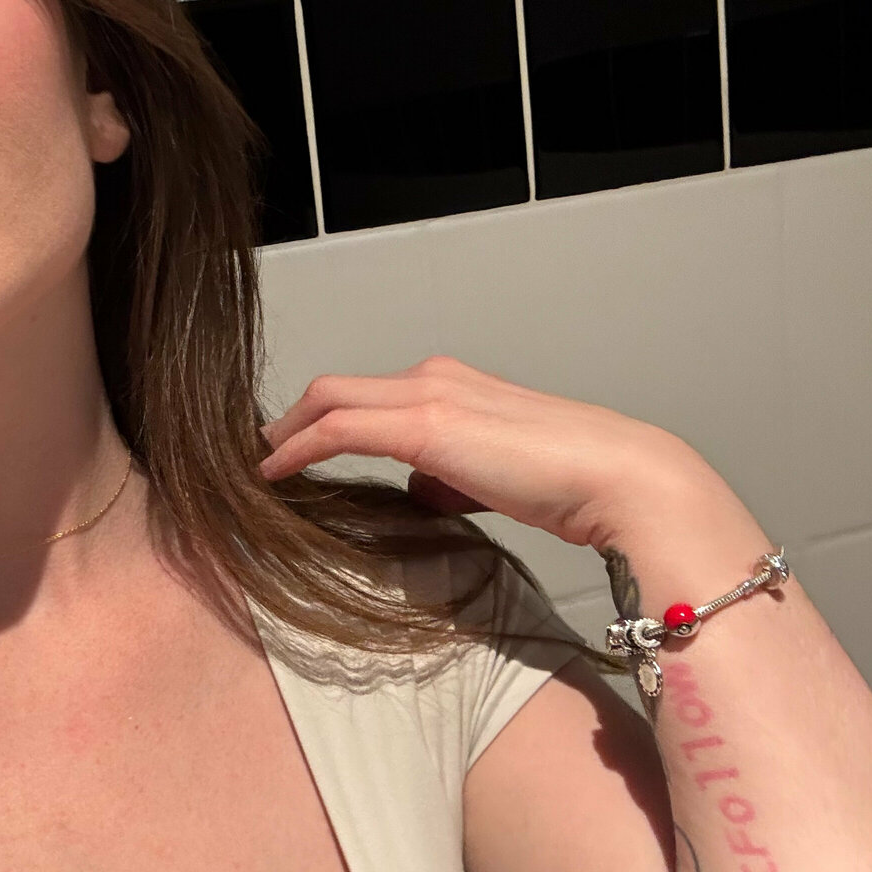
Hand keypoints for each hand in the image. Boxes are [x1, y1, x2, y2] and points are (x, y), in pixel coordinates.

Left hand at [257, 355, 738, 556]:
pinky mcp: (425, 424)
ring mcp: (429, 394)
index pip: (367, 394)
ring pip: (329, 400)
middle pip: (335, 389)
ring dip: (283, 433)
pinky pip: (339, 428)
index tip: (288, 450)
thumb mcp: (495, 480)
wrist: (618, 478)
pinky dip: (297, 447)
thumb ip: (451, 478)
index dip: (319, 420)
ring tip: (252, 467)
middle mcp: (436, 378)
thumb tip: (418, 492)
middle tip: (253, 454)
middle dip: (287, 421)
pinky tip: (270, 474)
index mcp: (454, 386)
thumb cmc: (572, 485)